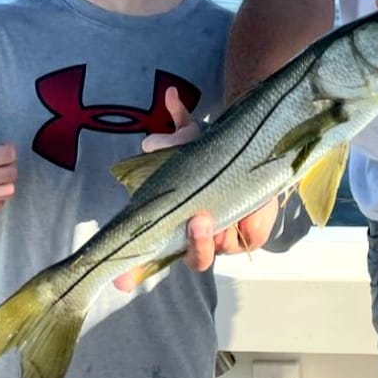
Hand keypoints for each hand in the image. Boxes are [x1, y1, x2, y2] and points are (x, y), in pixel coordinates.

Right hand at [112, 87, 278, 290]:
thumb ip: (178, 124)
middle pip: (195, 257)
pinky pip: (248, 236)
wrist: (257, 152)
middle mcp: (200, 235)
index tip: (121, 281)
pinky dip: (249, 220)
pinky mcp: (254, 235)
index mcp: (178, 221)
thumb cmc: (216, 152)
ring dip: (219, 231)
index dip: (134, 270)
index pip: (153, 255)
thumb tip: (170, 96)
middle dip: (195, 243)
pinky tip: (251, 206)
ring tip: (219, 211)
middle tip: (197, 219)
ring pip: (219, 246)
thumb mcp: (194, 138)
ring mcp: (228, 238)